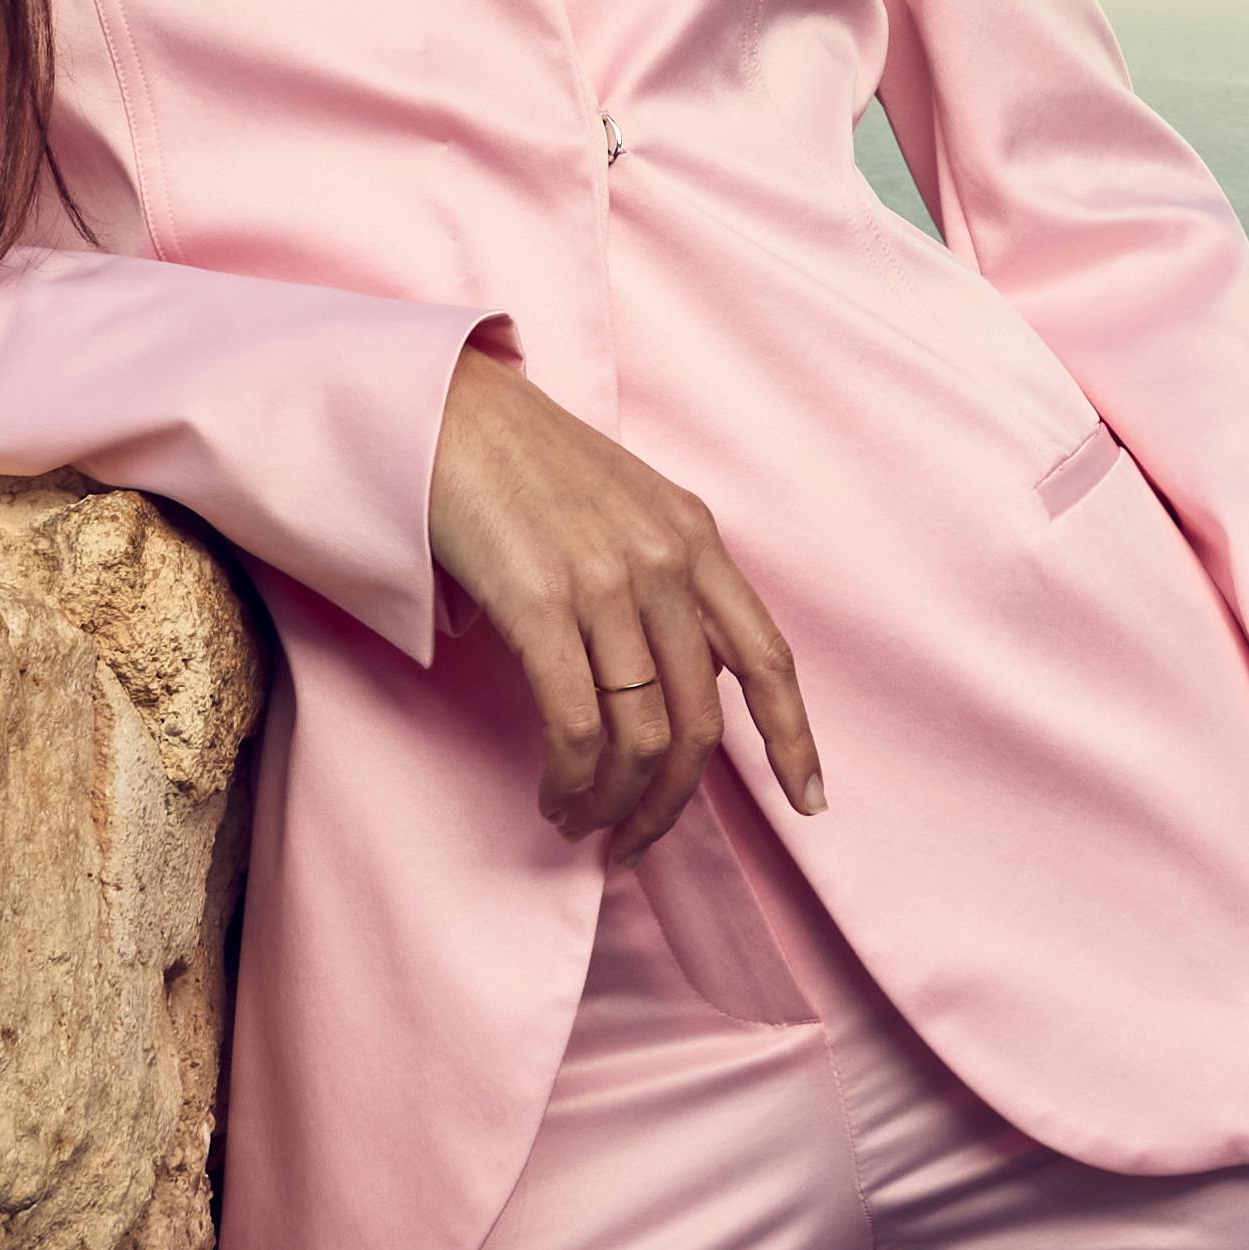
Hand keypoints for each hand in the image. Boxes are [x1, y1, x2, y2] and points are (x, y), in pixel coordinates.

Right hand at [427, 350, 825, 869]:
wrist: (439, 409)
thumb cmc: (521, 463)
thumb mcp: (624, 505)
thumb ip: (664, 579)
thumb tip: (679, 677)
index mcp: (693, 536)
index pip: (766, 655)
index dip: (792, 737)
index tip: (808, 801)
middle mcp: (663, 560)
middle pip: (699, 721)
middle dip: (674, 801)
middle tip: (639, 840)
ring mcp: (605, 581)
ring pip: (641, 735)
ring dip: (614, 802)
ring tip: (582, 822)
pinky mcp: (539, 601)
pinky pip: (576, 723)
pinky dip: (570, 778)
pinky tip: (555, 794)